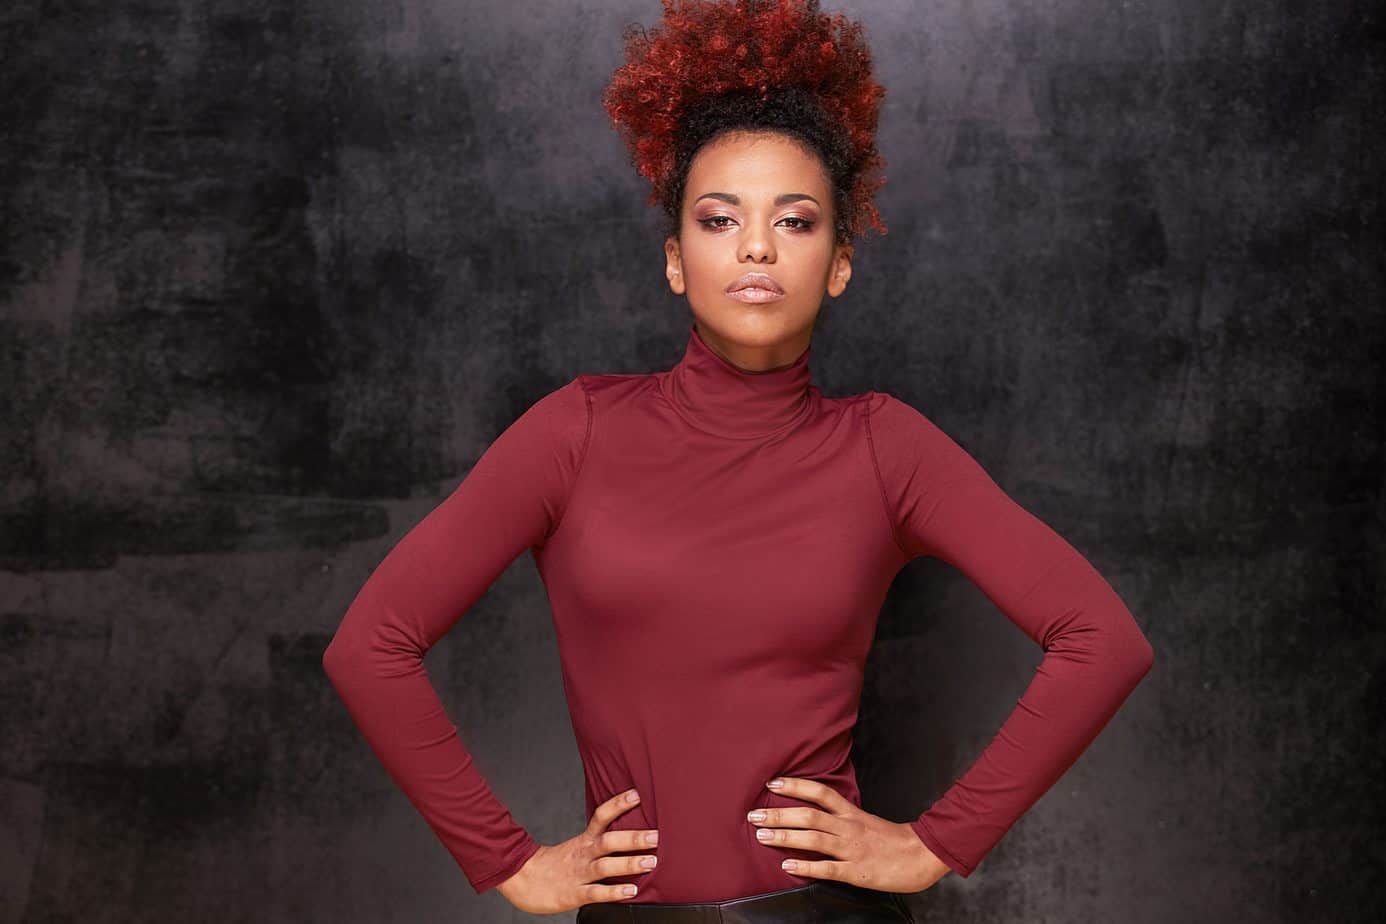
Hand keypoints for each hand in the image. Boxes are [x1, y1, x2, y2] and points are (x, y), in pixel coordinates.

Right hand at [494, 788, 658, 914]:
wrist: (522, 879)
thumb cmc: (554, 863)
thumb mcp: (576, 846)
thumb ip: (598, 840)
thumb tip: (628, 832)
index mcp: (584, 840)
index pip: (601, 816)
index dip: (618, 804)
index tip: (636, 795)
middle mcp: (583, 854)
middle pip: (609, 841)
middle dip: (633, 838)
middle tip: (656, 836)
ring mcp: (579, 874)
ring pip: (605, 866)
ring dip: (629, 863)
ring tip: (651, 862)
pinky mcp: (575, 894)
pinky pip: (596, 893)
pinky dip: (614, 892)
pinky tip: (631, 891)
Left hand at [747, 777, 951, 893]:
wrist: (921, 856)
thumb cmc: (892, 839)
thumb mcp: (865, 820)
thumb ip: (841, 817)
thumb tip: (815, 813)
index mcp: (851, 813)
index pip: (820, 792)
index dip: (796, 785)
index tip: (773, 782)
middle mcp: (848, 827)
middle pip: (809, 815)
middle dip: (779, 813)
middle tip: (754, 814)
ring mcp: (851, 849)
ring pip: (813, 839)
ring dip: (784, 836)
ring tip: (762, 835)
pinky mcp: (856, 871)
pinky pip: (826, 868)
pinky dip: (805, 866)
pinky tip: (786, 866)